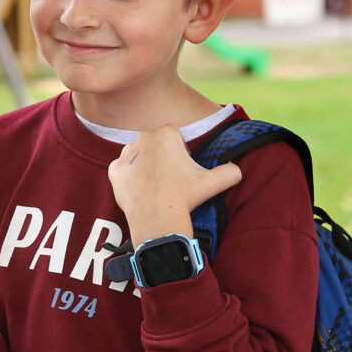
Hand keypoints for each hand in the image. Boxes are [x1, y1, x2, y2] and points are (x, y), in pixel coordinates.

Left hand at [107, 125, 241, 245]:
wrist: (157, 218)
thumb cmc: (185, 197)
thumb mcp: (213, 182)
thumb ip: (230, 172)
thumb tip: (237, 170)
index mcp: (166, 133)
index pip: (174, 135)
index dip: (180, 152)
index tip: (182, 169)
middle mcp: (143, 138)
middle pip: (155, 144)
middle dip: (161, 157)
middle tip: (170, 179)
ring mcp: (125, 154)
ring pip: (138, 156)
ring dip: (145, 166)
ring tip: (155, 186)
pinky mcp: (114, 170)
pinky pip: (123, 171)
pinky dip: (129, 179)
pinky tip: (140, 190)